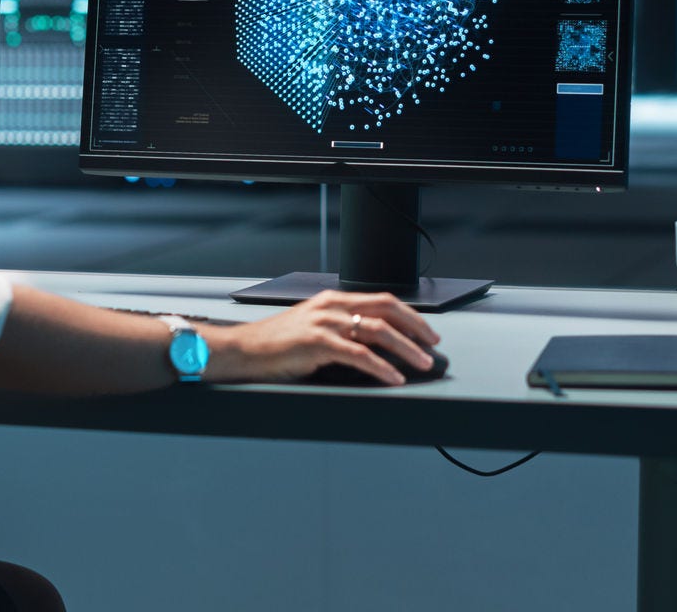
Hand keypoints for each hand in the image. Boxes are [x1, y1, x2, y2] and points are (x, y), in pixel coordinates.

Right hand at [202, 291, 441, 385]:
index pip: (382, 300)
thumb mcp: (312, 328)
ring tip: (422, 363)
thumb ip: (339, 329)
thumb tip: (374, 345)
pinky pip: (359, 354)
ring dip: (407, 349)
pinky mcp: (317, 343)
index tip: (427, 331)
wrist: (243, 350)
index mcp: (333, 300)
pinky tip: (393, 378)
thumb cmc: (276, 344)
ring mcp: (325, 322)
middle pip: (387, 309)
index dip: (410, 315)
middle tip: (433, 345)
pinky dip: (382, 367)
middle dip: (416, 327)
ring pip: (379, 331)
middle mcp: (332, 306)